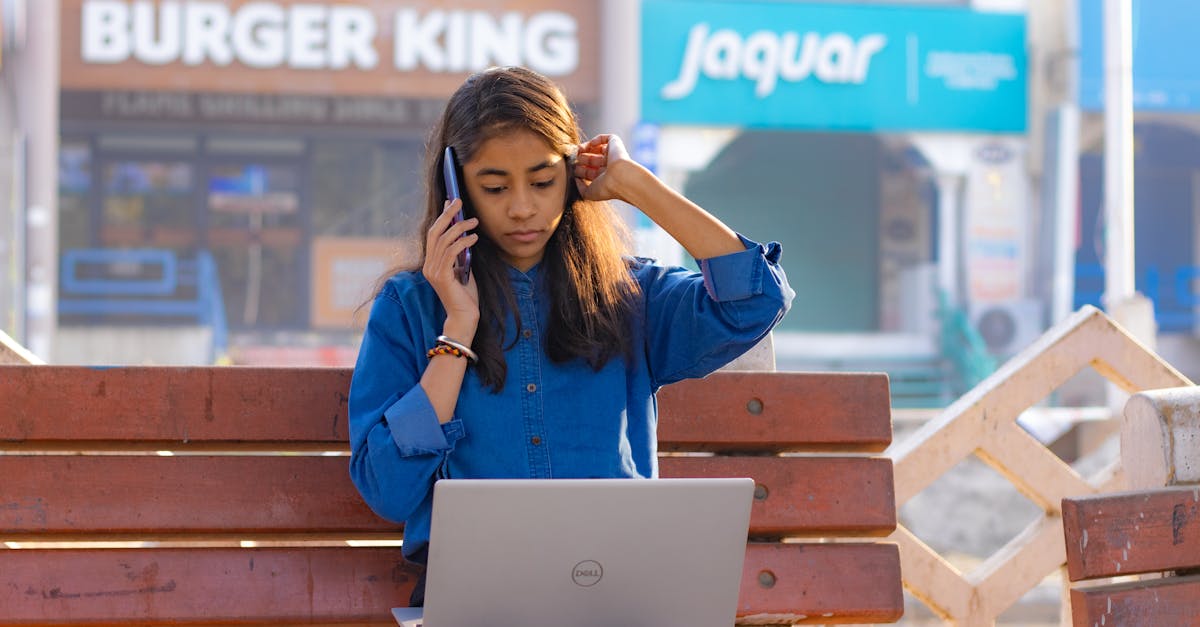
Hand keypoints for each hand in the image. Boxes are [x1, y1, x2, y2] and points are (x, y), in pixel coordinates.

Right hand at [423, 199, 479, 336]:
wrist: (464, 318)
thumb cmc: (466, 296)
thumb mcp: (463, 270)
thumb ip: (461, 255)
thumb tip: (466, 236)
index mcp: (431, 264)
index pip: (433, 234)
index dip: (441, 217)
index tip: (450, 202)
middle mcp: (429, 266)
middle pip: (434, 232)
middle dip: (447, 214)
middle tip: (458, 201)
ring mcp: (433, 271)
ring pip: (444, 240)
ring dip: (460, 227)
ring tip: (474, 222)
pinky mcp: (442, 277)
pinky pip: (451, 252)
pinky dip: (463, 242)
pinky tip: (474, 238)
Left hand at [572, 134, 640, 202]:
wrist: (620, 177)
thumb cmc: (606, 188)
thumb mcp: (589, 193)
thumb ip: (580, 188)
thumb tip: (576, 179)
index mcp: (605, 178)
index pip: (590, 172)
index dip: (580, 170)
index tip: (572, 169)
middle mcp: (610, 167)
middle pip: (592, 160)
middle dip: (582, 158)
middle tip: (575, 158)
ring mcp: (613, 155)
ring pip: (598, 149)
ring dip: (586, 148)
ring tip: (578, 149)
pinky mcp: (616, 145)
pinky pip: (606, 138)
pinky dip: (597, 139)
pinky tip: (591, 144)